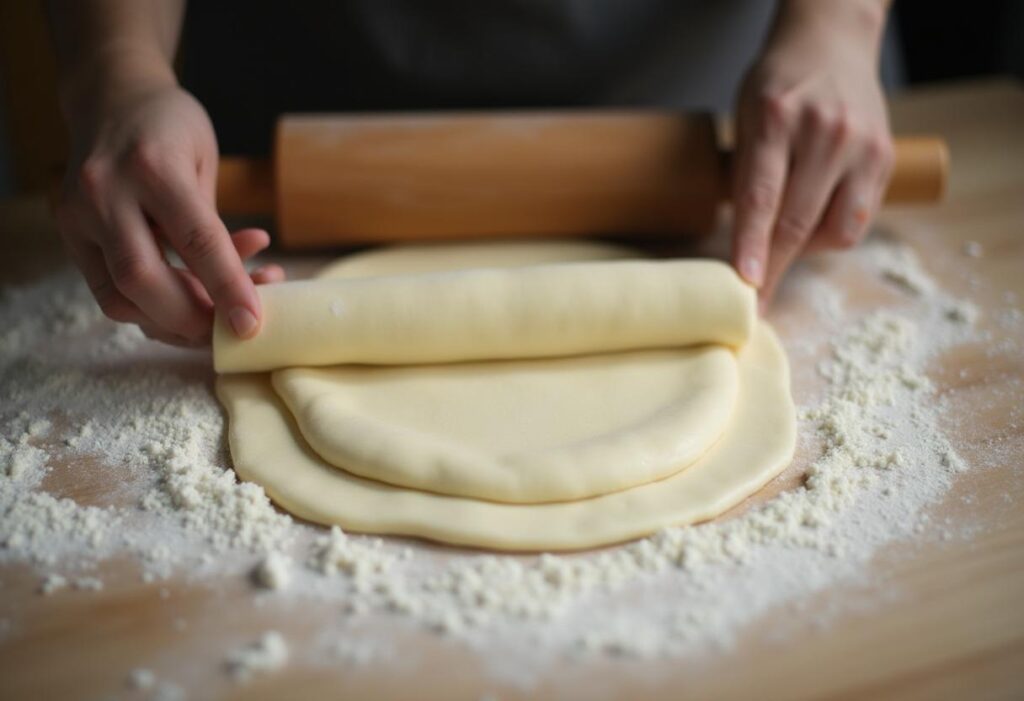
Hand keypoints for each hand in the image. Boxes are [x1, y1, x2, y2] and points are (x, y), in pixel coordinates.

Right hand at [56, 81, 283, 345]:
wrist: (111, 97)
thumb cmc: (171, 127)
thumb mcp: (205, 162)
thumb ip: (215, 229)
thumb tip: (242, 294)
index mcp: (152, 166)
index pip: (196, 240)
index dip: (228, 289)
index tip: (252, 325)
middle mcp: (105, 191)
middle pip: (143, 279)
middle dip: (192, 319)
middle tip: (230, 330)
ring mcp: (79, 214)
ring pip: (120, 296)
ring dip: (172, 321)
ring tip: (215, 313)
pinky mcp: (70, 234)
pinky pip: (111, 290)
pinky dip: (154, 306)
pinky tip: (189, 293)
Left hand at [731, 0, 893, 305]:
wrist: (831, 42)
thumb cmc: (778, 85)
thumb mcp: (744, 115)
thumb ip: (745, 174)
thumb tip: (740, 245)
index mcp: (775, 118)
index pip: (760, 197)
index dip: (751, 246)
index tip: (745, 283)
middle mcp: (822, 131)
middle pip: (796, 221)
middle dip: (773, 267)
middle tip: (755, 299)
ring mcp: (860, 144)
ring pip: (833, 230)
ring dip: (804, 249)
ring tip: (785, 237)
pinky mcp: (884, 157)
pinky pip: (857, 219)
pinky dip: (831, 233)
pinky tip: (813, 220)